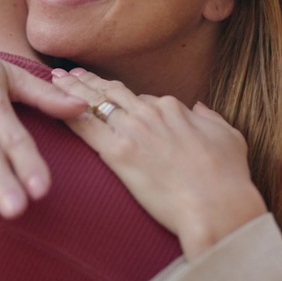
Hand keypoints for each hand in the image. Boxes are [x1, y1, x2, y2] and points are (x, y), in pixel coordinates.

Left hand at [50, 68, 267, 260]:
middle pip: (112, 92)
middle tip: (68, 74)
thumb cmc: (228, 178)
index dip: (123, 96)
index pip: (143, 98)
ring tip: (54, 81)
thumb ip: (211, 119)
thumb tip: (200, 109)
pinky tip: (51, 107)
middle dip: (89, 82)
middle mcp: (150, 113)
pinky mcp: (118, 153)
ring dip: (71, 90)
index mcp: (174, 108)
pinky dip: (66, 114)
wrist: (217, 205)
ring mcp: (133, 131)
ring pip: (94, 103)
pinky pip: (85, 128)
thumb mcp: (230, 137)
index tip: (108, 91)